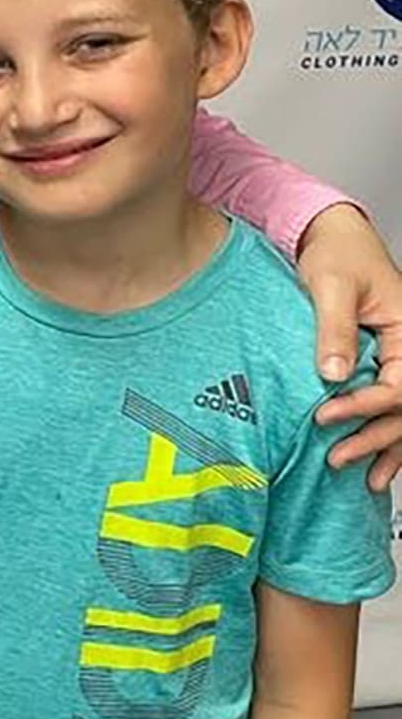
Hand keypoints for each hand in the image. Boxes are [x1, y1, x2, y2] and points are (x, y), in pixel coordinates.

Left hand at [296, 204, 401, 488]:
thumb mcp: (332, 286)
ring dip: (387, 447)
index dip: (364, 406)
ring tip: (366, 480)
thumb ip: (335, 330)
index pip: (398, 384)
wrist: (333, 238)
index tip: (325, 416)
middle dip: (375, 437)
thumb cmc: (336, 254)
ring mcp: (400, 359)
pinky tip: (377, 467)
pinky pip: (394, 406)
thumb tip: (334, 375)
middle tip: (338, 457)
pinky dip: (388, 438)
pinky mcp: (385, 365)